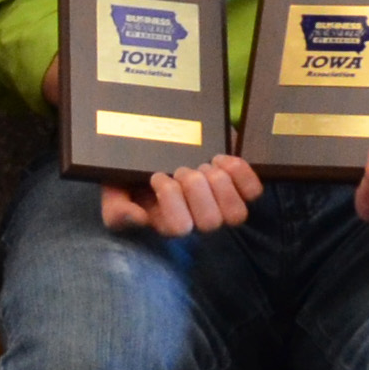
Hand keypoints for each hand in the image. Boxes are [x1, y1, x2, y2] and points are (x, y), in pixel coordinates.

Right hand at [53, 52, 265, 236]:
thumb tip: (139, 219)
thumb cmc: (133, 169)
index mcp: (167, 222)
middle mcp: (197, 219)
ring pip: (237, 213)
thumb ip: (116, 209)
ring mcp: (222, 205)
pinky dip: (241, 173)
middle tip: (181, 167)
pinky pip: (254, 192)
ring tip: (204, 163)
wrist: (157, 141)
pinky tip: (222, 158)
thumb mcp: (114, 186)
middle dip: (195, 188)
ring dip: (220, 184)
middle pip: (210, 222)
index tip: (157, 175)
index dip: (171, 200)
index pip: (178, 228)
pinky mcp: (241, 187)